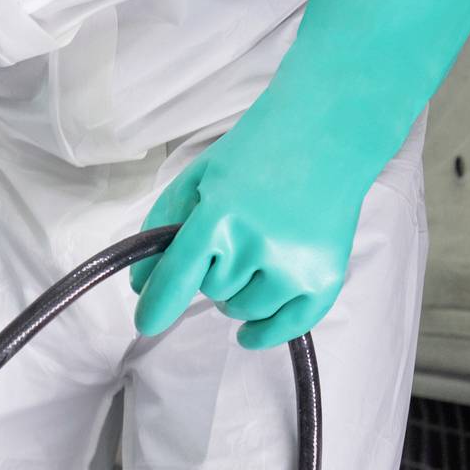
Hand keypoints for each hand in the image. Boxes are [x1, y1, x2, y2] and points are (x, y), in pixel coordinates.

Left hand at [129, 113, 377, 348]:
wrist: (328, 135)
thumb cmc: (257, 152)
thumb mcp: (198, 178)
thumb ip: (163, 229)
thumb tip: (141, 285)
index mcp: (220, 215)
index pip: (178, 276)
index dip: (158, 305)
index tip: (145, 323)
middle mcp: (258, 245)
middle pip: (211, 290)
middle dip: (212, 269)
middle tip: (233, 234)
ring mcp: (295, 266)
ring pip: (243, 310)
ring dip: (238, 293)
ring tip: (253, 253)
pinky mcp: (326, 279)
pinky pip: (285, 327)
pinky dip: (264, 333)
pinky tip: (248, 334)